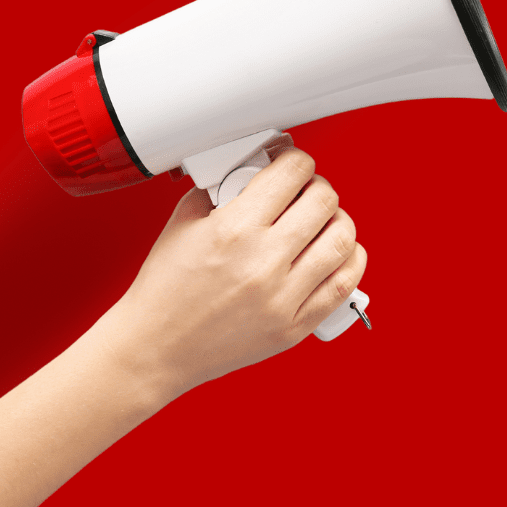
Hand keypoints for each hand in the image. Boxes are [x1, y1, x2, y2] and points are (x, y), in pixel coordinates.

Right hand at [102, 142, 367, 395]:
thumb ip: (218, 188)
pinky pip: (343, 286)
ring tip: (324, 220)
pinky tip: (338, 252)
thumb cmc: (165, 290)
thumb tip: (250, 168)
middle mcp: (263, 261)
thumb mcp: (182, 223)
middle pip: (323, 201)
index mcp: (233, 229)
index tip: (291, 162)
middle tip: (305, 190)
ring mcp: (282, 297)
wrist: (157, 347)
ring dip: (338, 220)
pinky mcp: (293, 327)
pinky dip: (349, 261)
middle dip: (317, 186)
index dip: (296, 158)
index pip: (291, 174)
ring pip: (341, 240)